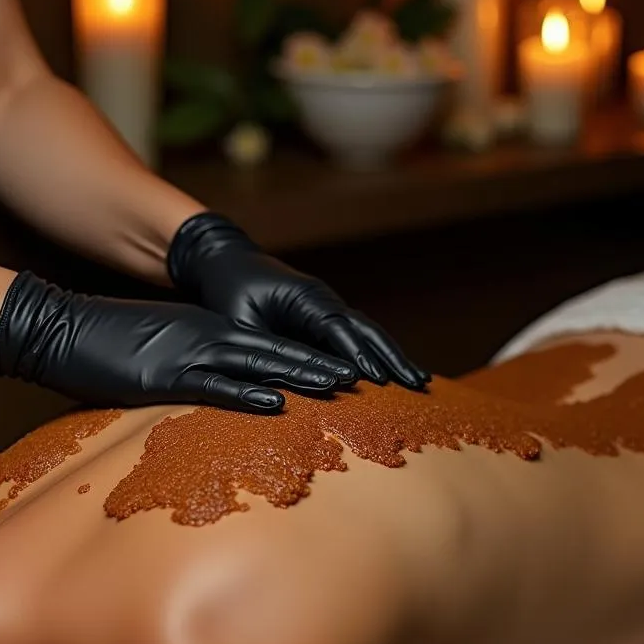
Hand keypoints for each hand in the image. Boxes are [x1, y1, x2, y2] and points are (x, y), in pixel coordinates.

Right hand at [0, 272, 355, 412]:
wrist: (58, 328)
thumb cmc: (105, 345)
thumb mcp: (157, 354)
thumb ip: (190, 370)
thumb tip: (213, 390)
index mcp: (207, 331)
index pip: (268, 346)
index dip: (307, 359)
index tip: (343, 371)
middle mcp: (207, 336)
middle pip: (275, 351)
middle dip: (319, 364)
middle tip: (361, 377)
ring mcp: (188, 352)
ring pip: (256, 364)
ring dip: (299, 375)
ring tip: (339, 385)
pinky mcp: (165, 375)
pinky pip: (215, 385)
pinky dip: (248, 393)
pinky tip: (276, 403)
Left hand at [167, 213, 428, 388]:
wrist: (224, 261)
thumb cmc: (227, 290)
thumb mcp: (239, 323)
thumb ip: (263, 350)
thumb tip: (285, 382)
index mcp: (304, 297)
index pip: (338, 328)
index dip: (358, 354)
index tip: (379, 380)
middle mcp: (322, 300)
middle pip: (366, 329)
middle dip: (392, 356)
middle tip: (417, 383)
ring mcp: (325, 308)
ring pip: (367, 332)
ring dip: (392, 355)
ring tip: (419, 380)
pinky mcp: (321, 319)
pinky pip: (354, 337)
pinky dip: (375, 353)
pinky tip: (392, 373)